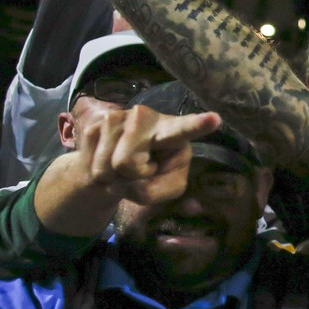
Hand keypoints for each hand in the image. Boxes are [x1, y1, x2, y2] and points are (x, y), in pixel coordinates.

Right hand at [74, 106, 221, 204]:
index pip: (184, 129)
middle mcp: (146, 117)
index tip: (216, 119)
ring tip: (121, 168)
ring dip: (112, 176)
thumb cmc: (149, 178)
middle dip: (128, 176)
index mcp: (172, 133)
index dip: (198, 125)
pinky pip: (91, 163)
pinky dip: (99, 173)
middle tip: (137, 171)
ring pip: (107, 165)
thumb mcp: (164, 189)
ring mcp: (118, 117)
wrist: (114, 172)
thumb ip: (156, 191)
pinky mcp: (95, 123)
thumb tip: (133, 177)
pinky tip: (106, 161)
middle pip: (126, 163)